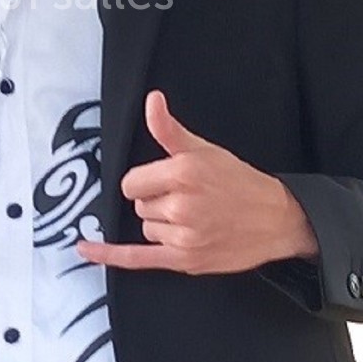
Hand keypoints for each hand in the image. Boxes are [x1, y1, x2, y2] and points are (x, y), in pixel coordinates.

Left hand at [77, 91, 317, 273]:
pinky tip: (85, 248)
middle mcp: (181, 205)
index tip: (164, 182)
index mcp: (182, 173)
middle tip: (189, 200)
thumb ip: (168, 129)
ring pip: (146, 229)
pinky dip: (109, 255)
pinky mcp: (185, 261)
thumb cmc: (240, 182)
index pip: (131, 183)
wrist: (277, 219)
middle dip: (157, 202)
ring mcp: (183, 236)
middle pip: (139, 206)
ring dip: (161, 225)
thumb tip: (152, 100)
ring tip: (194, 218)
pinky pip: (137, 258)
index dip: (145, 182)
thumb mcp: (204, 149)